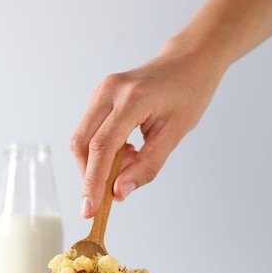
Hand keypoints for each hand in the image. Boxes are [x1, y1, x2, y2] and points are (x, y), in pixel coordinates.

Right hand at [70, 37, 224, 217]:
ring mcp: (101, 91)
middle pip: (82, 144)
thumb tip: (118, 192)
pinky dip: (101, 150)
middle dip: (90, 176)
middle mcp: (109, 91)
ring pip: (82, 139)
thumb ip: (146, 166)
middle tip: (111, 194)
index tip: (89, 210)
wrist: (188, 62)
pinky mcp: (99, 96)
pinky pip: (89, 130)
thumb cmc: (188, 94)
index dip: (92, 183)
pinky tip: (127, 150)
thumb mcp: (175, 134)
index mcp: (133, 99)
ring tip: (131, 160)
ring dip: (98, 162)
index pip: (102, 147)